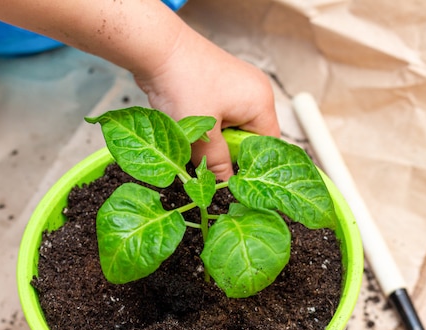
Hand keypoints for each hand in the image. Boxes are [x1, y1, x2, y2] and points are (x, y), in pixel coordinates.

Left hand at [134, 24, 279, 179]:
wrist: (158, 49)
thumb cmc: (183, 83)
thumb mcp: (202, 134)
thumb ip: (216, 162)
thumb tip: (225, 183)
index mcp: (260, 102)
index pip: (267, 145)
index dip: (248, 164)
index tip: (229, 177)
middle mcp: (254, 92)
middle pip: (249, 137)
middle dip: (227, 150)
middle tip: (205, 155)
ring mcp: (237, 86)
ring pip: (231, 127)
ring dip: (213, 137)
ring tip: (193, 135)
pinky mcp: (218, 85)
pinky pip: (219, 115)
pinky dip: (205, 125)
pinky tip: (189, 122)